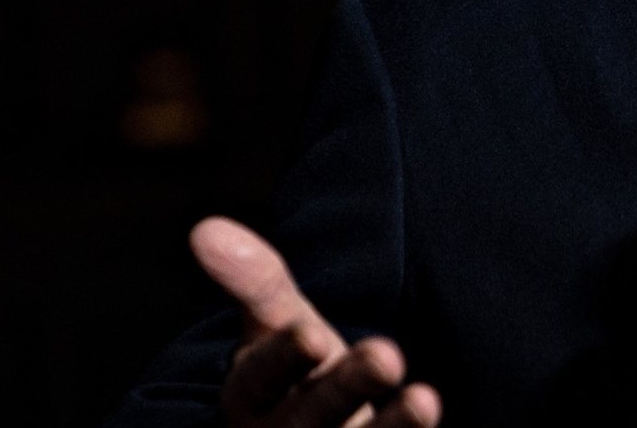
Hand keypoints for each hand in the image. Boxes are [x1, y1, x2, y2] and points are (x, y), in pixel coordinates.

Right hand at [190, 216, 441, 426]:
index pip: (263, 376)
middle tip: (388, 355)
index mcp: (251, 396)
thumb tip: (205, 228)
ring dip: (390, 425)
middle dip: (348, 386)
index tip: (312, 334)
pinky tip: (431, 415)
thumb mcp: (279, 324)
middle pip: (313, 414)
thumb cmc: (302, 370)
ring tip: (426, 399)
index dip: (287, 357)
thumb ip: (256, 281)